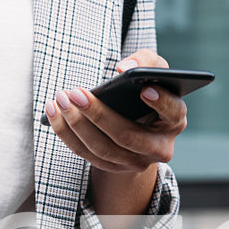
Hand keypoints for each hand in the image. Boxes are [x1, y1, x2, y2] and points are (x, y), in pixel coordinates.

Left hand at [45, 49, 187, 174]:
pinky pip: (85, 154)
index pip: (173, 113)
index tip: (144, 89)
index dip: (161, 103)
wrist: (136, 122)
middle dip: (99, 115)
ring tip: (60, 100)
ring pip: (102, 149)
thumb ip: (145, 61)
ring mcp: (135, 162)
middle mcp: (159, 147)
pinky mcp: (112, 167)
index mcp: (174, 120)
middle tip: (75, 93)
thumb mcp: (152, 70)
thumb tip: (122, 70)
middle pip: (128, 136)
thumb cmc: (145, 87)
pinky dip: (66, 133)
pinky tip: (53, 111)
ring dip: (76, 124)